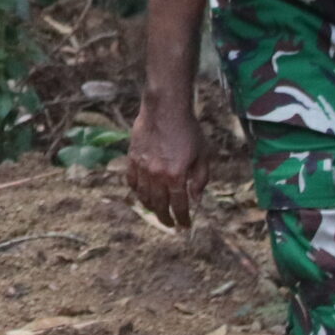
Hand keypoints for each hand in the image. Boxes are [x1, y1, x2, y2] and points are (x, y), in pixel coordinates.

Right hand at [126, 95, 209, 228]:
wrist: (165, 109)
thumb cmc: (188, 130)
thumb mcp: (203, 155)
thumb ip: (200, 178)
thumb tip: (196, 198)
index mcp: (177, 175)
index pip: (180, 204)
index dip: (183, 217)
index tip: (185, 225)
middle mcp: (157, 175)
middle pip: (160, 204)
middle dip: (166, 218)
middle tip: (170, 224)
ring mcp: (142, 167)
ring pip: (144, 196)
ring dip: (151, 208)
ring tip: (156, 212)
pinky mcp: (132, 159)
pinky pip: (131, 181)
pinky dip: (136, 191)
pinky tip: (141, 195)